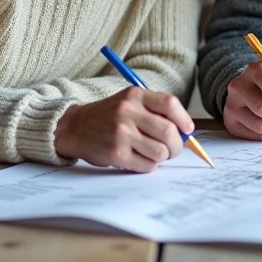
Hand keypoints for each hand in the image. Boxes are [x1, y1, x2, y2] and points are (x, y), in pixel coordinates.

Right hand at [54, 87, 193, 172]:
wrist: (75, 127)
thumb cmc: (108, 116)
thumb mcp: (129, 102)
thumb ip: (154, 110)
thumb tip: (184, 132)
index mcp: (135, 95)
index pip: (170, 104)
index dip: (184, 120)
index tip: (187, 130)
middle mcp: (128, 112)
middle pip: (169, 132)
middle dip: (177, 145)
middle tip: (173, 149)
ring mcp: (121, 133)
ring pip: (160, 152)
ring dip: (163, 157)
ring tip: (154, 154)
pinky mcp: (116, 153)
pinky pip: (147, 165)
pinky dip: (149, 166)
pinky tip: (140, 159)